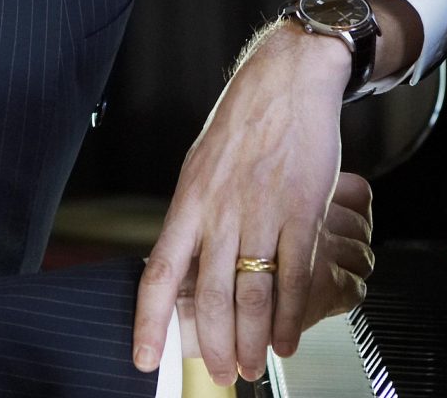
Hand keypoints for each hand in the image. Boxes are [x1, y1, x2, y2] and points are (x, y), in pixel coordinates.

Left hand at [132, 21, 349, 385]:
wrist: (288, 79)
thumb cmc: (244, 120)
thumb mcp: (202, 163)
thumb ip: (196, 214)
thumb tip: (184, 262)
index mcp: (190, 198)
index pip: (159, 270)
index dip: (149, 320)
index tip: (144, 358)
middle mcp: (222, 209)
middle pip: (209, 295)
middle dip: (214, 344)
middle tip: (223, 372)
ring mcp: (263, 212)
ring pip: (253, 294)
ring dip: (253, 339)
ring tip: (255, 365)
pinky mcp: (302, 210)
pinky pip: (295, 276)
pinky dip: (292, 316)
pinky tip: (289, 337)